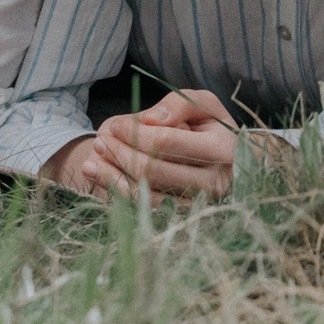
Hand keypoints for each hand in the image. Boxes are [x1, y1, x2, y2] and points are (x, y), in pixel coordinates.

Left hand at [45, 89, 241, 201]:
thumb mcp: (204, 105)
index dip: (134, 133)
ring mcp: (199, 206)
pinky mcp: (183, 219)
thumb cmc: (212, 128)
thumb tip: (150, 121)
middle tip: (100, 141)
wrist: (232, 164)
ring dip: (112, 177)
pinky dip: (117, 193)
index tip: (114, 126)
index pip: (167, 143)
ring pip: (146, 194)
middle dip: (120, 154)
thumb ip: (179, 104)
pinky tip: (99, 177)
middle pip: (153, 170)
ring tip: (92, 160)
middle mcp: (214, 183)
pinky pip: (144, 210)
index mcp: (223, 149)